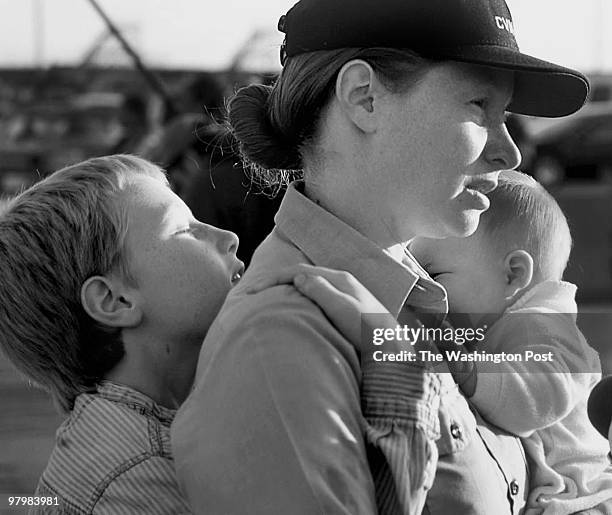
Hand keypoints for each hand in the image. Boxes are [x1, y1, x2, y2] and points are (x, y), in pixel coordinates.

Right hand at [246, 264, 400, 353]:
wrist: (395, 352)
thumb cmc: (372, 332)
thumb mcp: (345, 310)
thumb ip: (321, 291)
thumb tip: (299, 276)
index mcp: (340, 280)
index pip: (300, 270)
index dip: (274, 278)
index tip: (253, 292)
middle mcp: (342, 282)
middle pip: (302, 274)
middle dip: (277, 280)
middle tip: (253, 293)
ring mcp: (344, 295)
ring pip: (308, 284)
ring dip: (287, 288)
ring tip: (268, 298)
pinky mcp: (346, 308)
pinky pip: (315, 296)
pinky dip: (298, 297)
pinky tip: (293, 307)